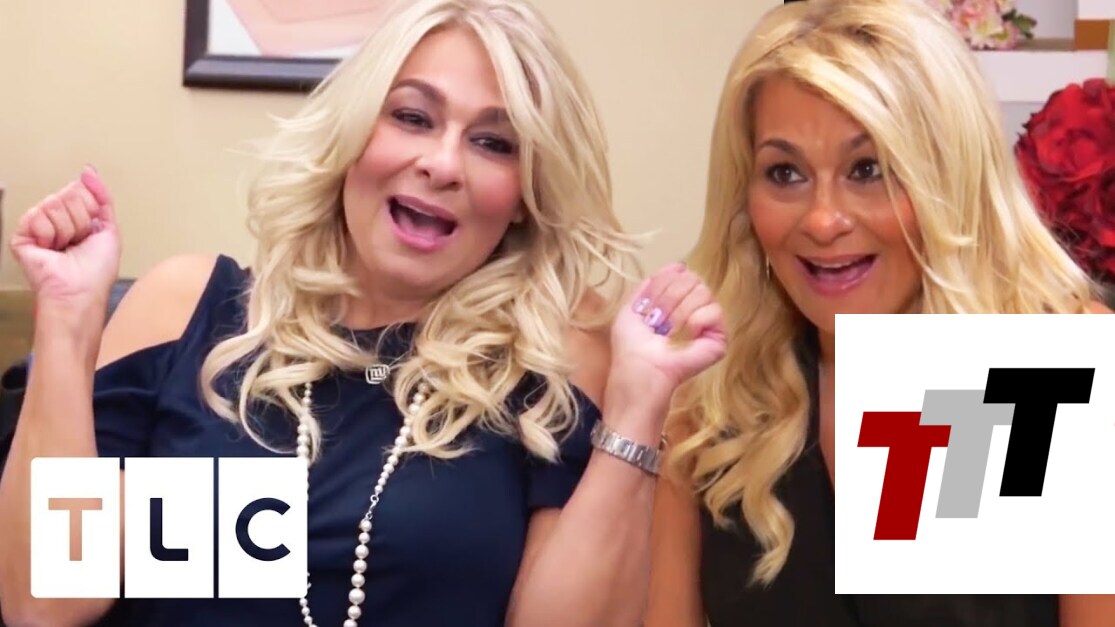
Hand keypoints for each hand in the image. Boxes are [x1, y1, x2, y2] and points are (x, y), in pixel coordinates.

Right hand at [10, 166, 121, 313]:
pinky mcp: (21, 235)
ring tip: (66, 247)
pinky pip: (37, 216)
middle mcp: (55, 218)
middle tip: (79, 241)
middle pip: (68, 194)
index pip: (80, 189)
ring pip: (54, 204)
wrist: (80, 291)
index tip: (92, 231)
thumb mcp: (110, 228)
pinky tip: (51, 249)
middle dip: (81, 220)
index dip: (91, 210)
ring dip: (68, 229)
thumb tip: (88, 170)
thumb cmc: (96, 270)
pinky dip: (50, 234)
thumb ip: (102, 196)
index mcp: (75, 216)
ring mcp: (37, 225)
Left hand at [607, 263, 726, 408]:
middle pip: (692, 279)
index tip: (648, 306)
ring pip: (703, 291)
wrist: (640, 371)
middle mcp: (694, 308)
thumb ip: (649, 286)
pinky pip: (715, 311)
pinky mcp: (719, 339)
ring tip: (669, 331)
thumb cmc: (631, 347)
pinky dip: (696, 320)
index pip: (680, 273)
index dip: (662, 285)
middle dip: (668, 298)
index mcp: (675, 301)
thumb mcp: (631, 308)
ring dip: (678, 312)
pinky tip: (687, 333)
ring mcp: (707, 324)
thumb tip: (677, 266)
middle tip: (657, 322)